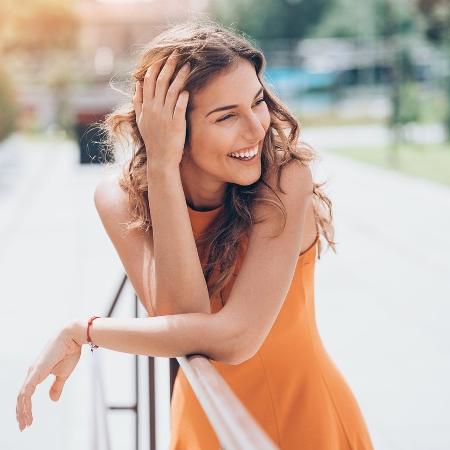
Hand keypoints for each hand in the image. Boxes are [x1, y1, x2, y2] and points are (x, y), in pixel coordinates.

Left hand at [16, 324, 81, 431]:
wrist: (72, 337)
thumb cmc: (69, 351)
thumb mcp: (63, 374)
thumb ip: (56, 386)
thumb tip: (52, 399)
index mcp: (37, 373)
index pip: (26, 393)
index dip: (25, 408)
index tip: (28, 420)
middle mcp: (32, 372)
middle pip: (21, 397)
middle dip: (21, 413)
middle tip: (23, 426)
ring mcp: (32, 371)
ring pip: (21, 396)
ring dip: (22, 411)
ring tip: (25, 423)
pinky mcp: (36, 371)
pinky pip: (26, 391)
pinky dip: (25, 403)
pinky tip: (26, 412)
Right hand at [133, 50, 190, 169]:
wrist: (161, 159)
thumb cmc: (153, 140)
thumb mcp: (141, 121)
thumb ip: (138, 102)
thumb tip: (136, 86)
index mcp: (146, 107)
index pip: (148, 82)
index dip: (155, 68)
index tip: (162, 57)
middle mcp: (154, 109)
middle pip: (160, 82)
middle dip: (168, 66)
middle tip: (177, 53)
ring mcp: (165, 116)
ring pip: (172, 92)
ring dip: (180, 77)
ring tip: (188, 66)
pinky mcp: (176, 124)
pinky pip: (179, 108)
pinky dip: (182, 98)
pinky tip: (187, 89)